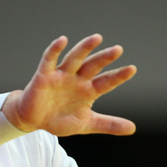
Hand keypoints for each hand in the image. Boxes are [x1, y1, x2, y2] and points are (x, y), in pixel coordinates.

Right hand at [2, 34, 137, 135]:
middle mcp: (77, 80)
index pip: (106, 82)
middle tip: (118, 49)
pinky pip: (49, 60)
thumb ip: (109, 124)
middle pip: (93, 66)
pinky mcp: (44, 76)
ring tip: (97, 38)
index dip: (118, 76)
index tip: (132, 69)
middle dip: (104, 58)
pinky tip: (62, 40)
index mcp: (88, 91)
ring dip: (84, 48)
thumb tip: (133, 129)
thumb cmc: (59, 118)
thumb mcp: (87, 124)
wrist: (33, 120)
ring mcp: (61, 76)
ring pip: (74, 59)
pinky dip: (54, 50)